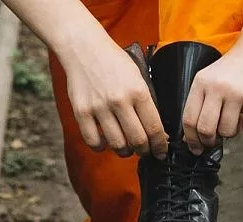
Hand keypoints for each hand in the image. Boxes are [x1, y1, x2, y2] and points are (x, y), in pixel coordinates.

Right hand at [60, 37, 167, 158]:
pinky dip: (102, 147)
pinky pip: (94, 141)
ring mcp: (99, 107)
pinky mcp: (81, 111)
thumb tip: (159, 132)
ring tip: (127, 148)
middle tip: (145, 151)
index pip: (154, 128)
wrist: (83, 48)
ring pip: (118, 145)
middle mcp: (119, 100)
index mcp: (138, 90)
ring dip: (125, 152)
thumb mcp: (138, 75)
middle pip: (138, 141)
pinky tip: (106, 142)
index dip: (160, 146)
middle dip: (145, 151)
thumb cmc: (113, 62)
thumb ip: (147, 102)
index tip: (161, 152)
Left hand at [181, 38, 242, 154]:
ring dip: (232, 132)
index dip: (191, 139)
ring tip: (237, 117)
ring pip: (228, 131)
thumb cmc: (236, 66)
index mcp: (202, 82)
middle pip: (206, 129)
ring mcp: (238, 93)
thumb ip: (201, 103)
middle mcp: (217, 87)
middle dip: (209, 141)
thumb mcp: (211, 78)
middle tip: (215, 141)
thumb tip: (192, 138)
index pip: (189, 119)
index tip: (196, 148)